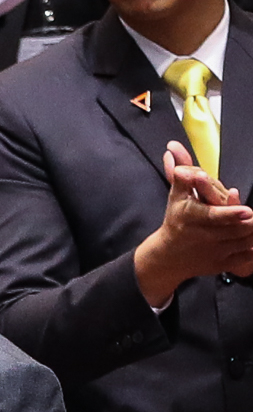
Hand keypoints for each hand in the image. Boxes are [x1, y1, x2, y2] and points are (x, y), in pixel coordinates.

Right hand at [134, 142, 252, 305]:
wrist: (168, 256)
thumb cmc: (176, 220)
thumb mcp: (176, 195)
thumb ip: (181, 172)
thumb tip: (172, 147)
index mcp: (191, 217)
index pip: (214, 216)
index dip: (231, 214)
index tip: (245, 210)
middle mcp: (204, 237)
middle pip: (237, 228)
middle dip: (251, 222)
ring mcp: (215, 252)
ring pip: (245, 242)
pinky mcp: (222, 264)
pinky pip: (247, 257)